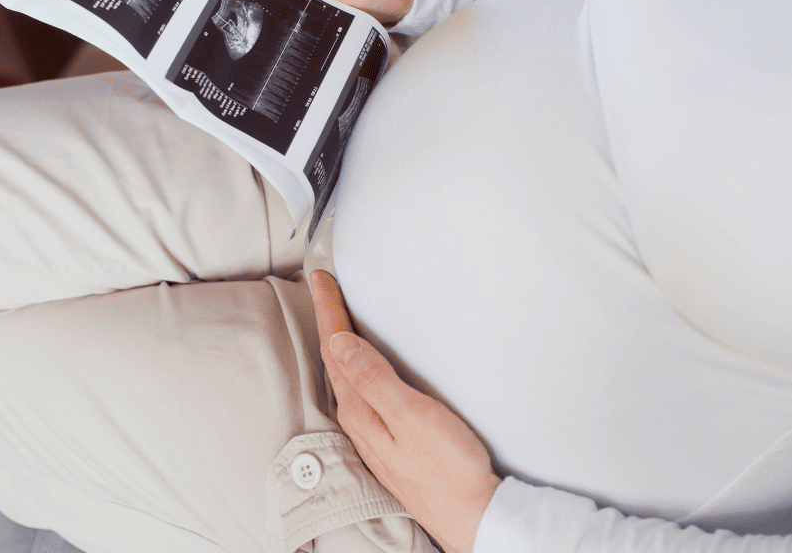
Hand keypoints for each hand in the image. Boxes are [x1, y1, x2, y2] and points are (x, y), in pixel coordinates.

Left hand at [310, 270, 501, 552]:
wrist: (471, 514)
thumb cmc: (449, 468)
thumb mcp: (412, 416)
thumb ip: (375, 379)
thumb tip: (342, 344)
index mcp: (361, 409)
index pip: (337, 348)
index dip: (328, 310)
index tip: (320, 277)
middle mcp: (359, 420)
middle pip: (336, 358)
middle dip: (328, 319)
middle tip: (322, 286)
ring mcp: (373, 432)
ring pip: (345, 375)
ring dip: (339, 341)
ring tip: (335, 315)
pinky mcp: (389, 439)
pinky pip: (361, 389)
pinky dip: (356, 364)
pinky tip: (362, 364)